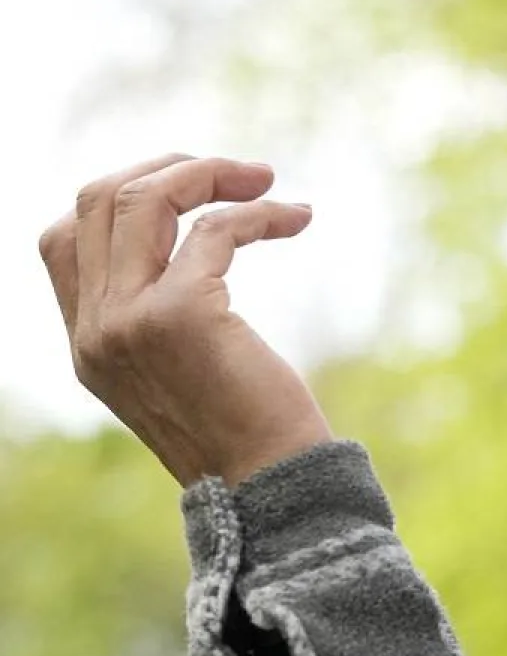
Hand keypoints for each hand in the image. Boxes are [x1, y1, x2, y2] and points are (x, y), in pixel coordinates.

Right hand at [38, 154, 333, 487]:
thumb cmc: (246, 433)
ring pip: (144, 198)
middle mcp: (96, 329)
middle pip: (98, 200)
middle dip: (169, 169)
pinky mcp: (181, 314)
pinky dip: (259, 213)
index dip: (119, 196)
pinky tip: (296, 219)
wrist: (271, 486)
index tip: (185, 192)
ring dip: (208, 174)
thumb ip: (156, 317)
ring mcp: (129, 320)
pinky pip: (215, 229)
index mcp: (87, 343)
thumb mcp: (178, 375)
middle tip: (237, 173)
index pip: (62, 238)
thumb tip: (198, 242)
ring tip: (265, 180)